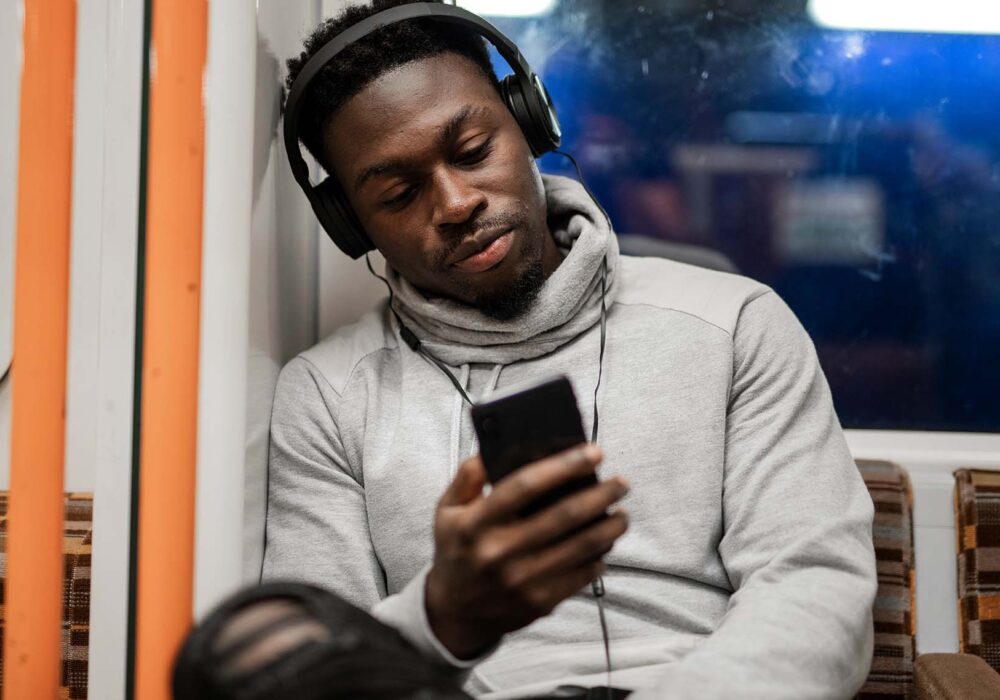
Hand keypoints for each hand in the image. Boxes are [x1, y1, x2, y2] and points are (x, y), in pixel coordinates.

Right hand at [425, 444, 628, 658]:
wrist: (455, 613)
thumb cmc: (456, 552)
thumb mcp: (446, 511)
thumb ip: (466, 478)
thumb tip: (491, 451)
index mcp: (477, 523)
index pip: (525, 485)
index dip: (564, 466)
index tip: (593, 452)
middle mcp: (500, 551)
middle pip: (564, 515)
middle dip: (601, 495)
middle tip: (621, 482)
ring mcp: (523, 580)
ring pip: (582, 546)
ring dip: (610, 527)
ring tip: (622, 512)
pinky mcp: (540, 601)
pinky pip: (582, 575)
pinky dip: (600, 556)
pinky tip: (605, 543)